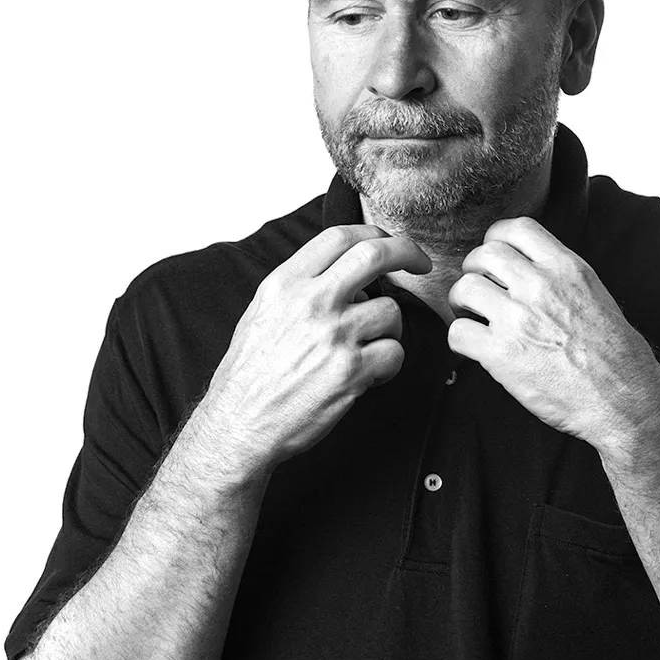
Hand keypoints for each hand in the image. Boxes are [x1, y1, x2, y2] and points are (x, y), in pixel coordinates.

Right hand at [202, 225, 431, 474]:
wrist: (239, 425)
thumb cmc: (250, 373)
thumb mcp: (264, 312)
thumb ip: (302, 285)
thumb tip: (347, 272)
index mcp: (286, 283)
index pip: (339, 236)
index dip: (374, 234)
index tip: (390, 244)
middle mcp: (311, 302)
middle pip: (375, 254)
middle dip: (407, 253)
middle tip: (420, 264)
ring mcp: (333, 335)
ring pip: (391, 310)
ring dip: (389, 329)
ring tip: (366, 349)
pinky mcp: (352, 371)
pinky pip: (395, 352)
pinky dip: (389, 364)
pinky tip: (368, 375)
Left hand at [446, 217, 659, 451]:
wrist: (622, 399)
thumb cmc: (616, 354)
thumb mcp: (595, 295)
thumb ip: (560, 276)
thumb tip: (530, 270)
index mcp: (566, 267)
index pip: (516, 228)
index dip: (497, 239)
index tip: (494, 257)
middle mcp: (539, 286)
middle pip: (484, 254)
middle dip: (474, 269)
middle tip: (478, 289)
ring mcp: (518, 318)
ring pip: (464, 288)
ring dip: (461, 302)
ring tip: (472, 316)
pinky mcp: (501, 353)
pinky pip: (458, 332)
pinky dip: (459, 340)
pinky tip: (473, 347)